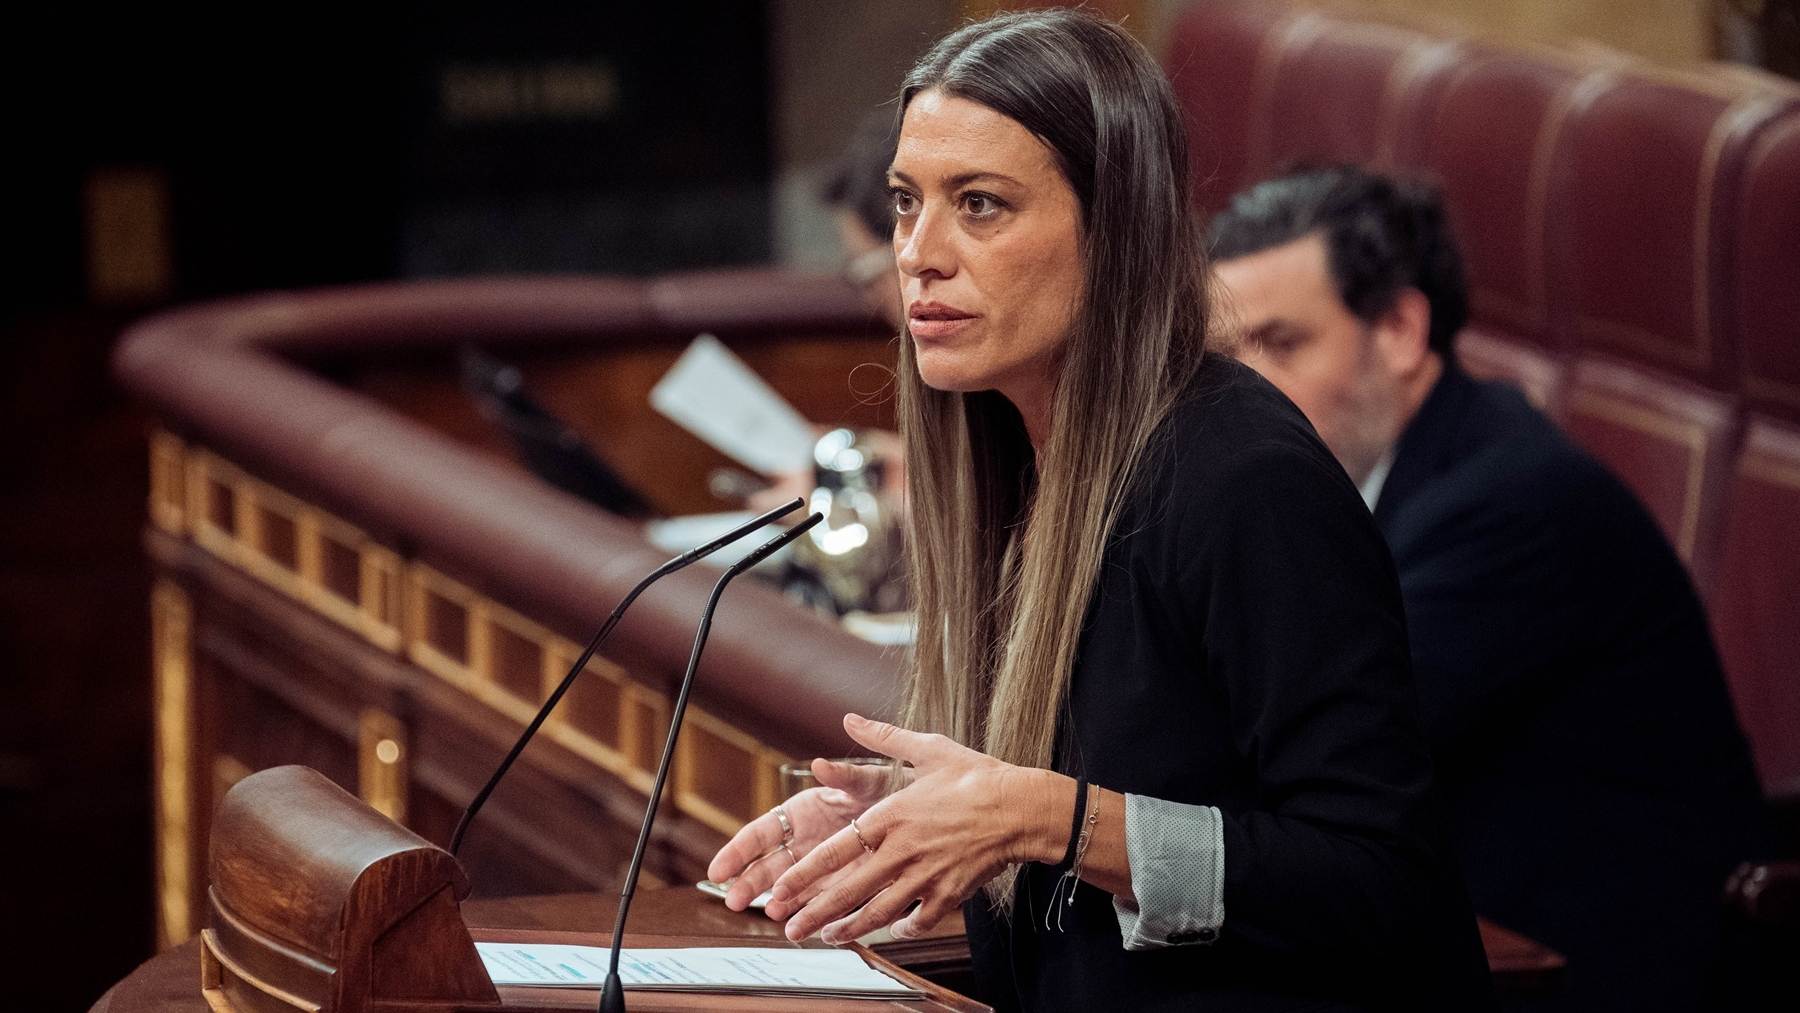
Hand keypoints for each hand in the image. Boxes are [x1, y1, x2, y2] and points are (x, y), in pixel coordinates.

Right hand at [706, 756, 892, 910]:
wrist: (923, 814)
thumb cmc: (894, 789)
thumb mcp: (870, 780)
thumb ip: (845, 776)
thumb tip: (821, 765)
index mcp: (802, 811)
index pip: (761, 832)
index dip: (737, 851)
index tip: (719, 870)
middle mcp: (806, 839)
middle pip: (769, 864)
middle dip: (749, 883)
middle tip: (733, 901)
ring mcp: (822, 864)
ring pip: (790, 886)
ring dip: (778, 901)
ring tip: (772, 913)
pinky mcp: (841, 882)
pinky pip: (818, 899)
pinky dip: (808, 911)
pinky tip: (799, 922)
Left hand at [768, 713, 1067, 944]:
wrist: (1023, 807)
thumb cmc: (976, 776)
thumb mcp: (928, 749)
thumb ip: (884, 738)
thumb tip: (850, 717)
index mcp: (890, 816)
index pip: (835, 851)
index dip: (804, 875)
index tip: (780, 890)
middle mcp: (902, 850)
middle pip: (849, 891)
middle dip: (815, 914)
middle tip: (792, 931)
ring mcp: (926, 876)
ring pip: (879, 913)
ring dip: (851, 928)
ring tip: (831, 937)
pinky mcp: (951, 894)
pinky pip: (920, 920)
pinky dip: (904, 929)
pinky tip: (894, 931)